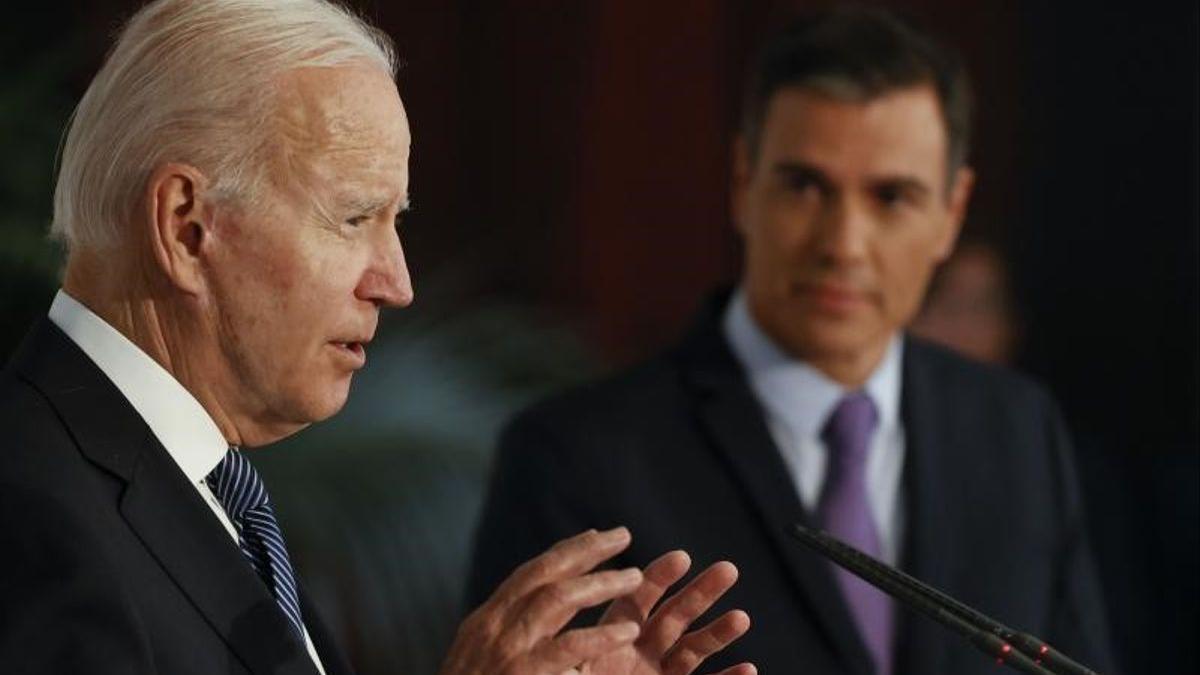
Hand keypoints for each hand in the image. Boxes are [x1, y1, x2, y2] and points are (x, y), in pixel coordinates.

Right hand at [439, 527, 645, 674]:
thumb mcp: (477, 660)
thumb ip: (506, 637)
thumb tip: (542, 619)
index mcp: (485, 622)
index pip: (528, 575)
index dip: (563, 552)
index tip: (594, 535)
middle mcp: (493, 626)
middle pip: (544, 573)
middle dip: (585, 551)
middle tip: (623, 535)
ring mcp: (506, 649)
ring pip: (557, 599)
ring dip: (599, 583)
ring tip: (635, 577)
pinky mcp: (521, 673)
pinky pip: (567, 648)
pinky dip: (600, 637)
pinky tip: (628, 631)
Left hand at [578, 551, 754, 674]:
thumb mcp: (571, 671)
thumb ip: (574, 662)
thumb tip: (568, 652)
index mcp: (611, 643)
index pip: (635, 604)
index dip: (657, 580)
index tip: (681, 557)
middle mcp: (638, 656)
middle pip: (673, 618)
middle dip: (700, 594)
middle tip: (728, 569)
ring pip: (692, 651)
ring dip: (718, 634)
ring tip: (742, 617)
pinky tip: (748, 669)